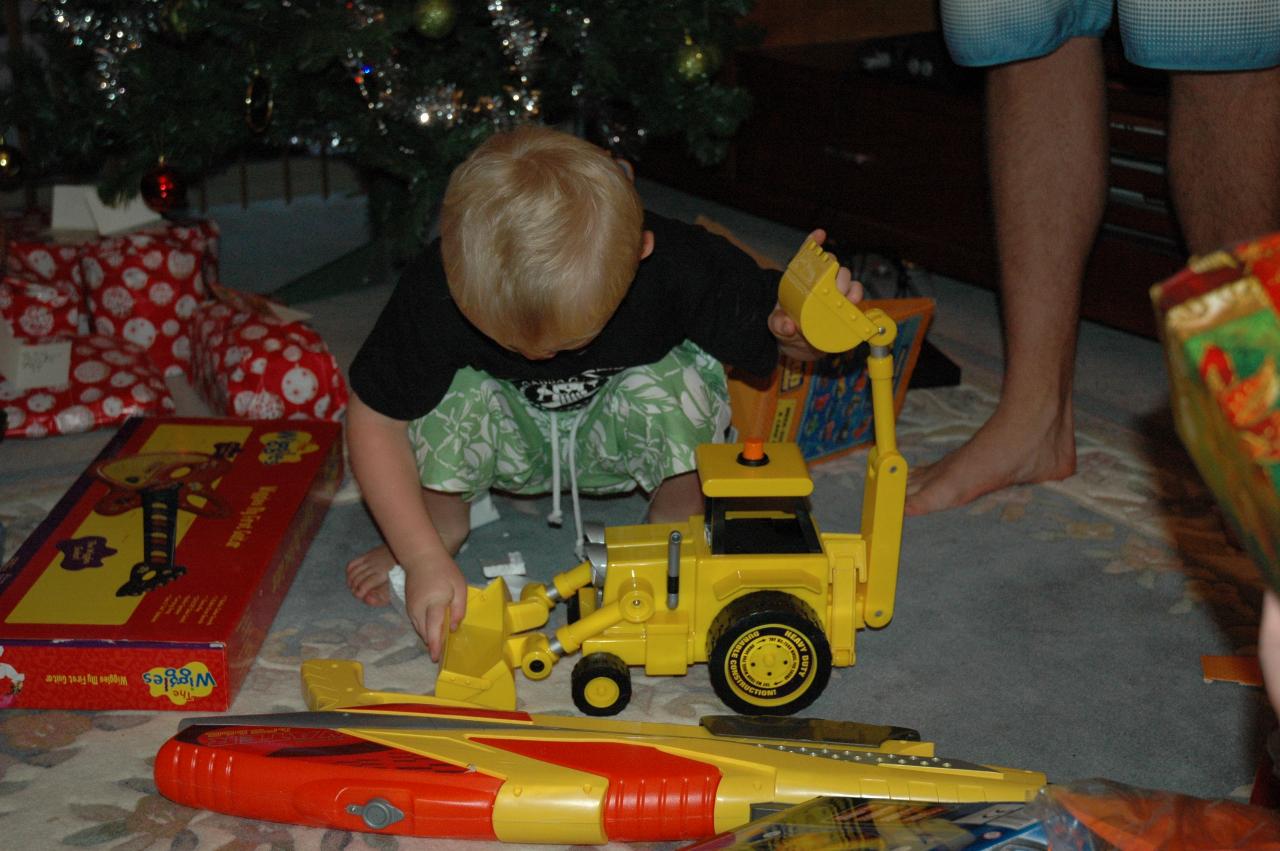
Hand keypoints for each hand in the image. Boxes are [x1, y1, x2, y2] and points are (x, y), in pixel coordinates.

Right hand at [401, 553, 468, 661]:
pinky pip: (416, 623)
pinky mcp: (408, 606)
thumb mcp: (459, 586)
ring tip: (439, 643)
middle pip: (424, 632)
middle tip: (442, 653)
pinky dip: (424, 629)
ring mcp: (411, 608)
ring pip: (419, 629)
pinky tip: (433, 629)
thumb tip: (454, 627)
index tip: (437, 657)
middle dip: (432, 644)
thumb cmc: (444, 571)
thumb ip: (459, 608)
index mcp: (434, 602)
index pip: (433, 628)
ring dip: (428, 637)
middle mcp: (419, 608)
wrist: (421, 557)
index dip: (435, 644)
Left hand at [767, 229, 863, 360]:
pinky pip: (855, 296)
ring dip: (848, 285)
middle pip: (832, 266)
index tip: (819, 234)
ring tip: (845, 297)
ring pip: (847, 279)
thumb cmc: (786, 329)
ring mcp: (834, 294)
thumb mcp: (776, 325)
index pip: (807, 256)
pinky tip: (854, 299)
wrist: (798, 346)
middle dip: (834, 271)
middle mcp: (820, 283)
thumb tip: (788, 326)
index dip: (813, 242)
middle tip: (832, 287)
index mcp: (801, 281)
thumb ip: (779, 324)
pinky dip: (857, 295)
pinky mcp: (845, 307)